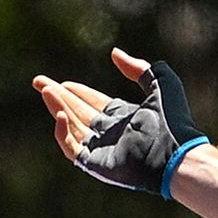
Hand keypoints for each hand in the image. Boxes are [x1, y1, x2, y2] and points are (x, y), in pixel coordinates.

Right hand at [33, 49, 209, 196]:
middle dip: (59, 97)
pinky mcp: (98, 164)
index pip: (94, 104)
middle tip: (39, 82)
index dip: (77, 92)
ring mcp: (104, 150)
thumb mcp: (161, 85)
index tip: (61, 82)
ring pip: (72, 127)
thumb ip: (139, 68)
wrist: (178, 154)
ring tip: (46, 90)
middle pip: (79, 113)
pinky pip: (73, 149)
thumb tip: (115, 53)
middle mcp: (113, 134)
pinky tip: (61, 114)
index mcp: (126, 118)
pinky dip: (63, 132)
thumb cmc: (175, 122)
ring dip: (58, 108)